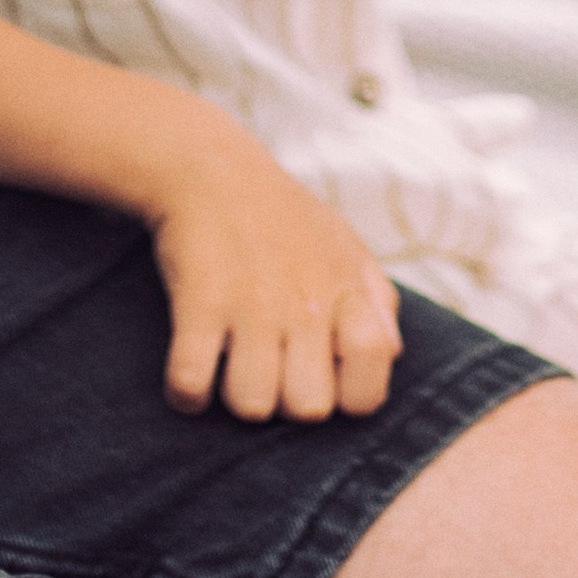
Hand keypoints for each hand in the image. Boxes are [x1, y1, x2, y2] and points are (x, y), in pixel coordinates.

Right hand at [143, 129, 403, 421]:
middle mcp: (308, 302)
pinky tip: (192, 367)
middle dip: (286, 403)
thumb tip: (392, 353)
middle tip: (271, 370)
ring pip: (251, 405)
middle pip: (309, 409)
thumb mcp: (345, 247)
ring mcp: (254, 304)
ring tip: (231, 366)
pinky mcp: (201, 302)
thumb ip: (376, 302)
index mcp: (348, 293)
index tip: (324, 376)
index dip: (349, 397)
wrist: (213, 168)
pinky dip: (186, 391)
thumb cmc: (283, 217)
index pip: (370, 385)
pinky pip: (191, 384)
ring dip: (235, 397)